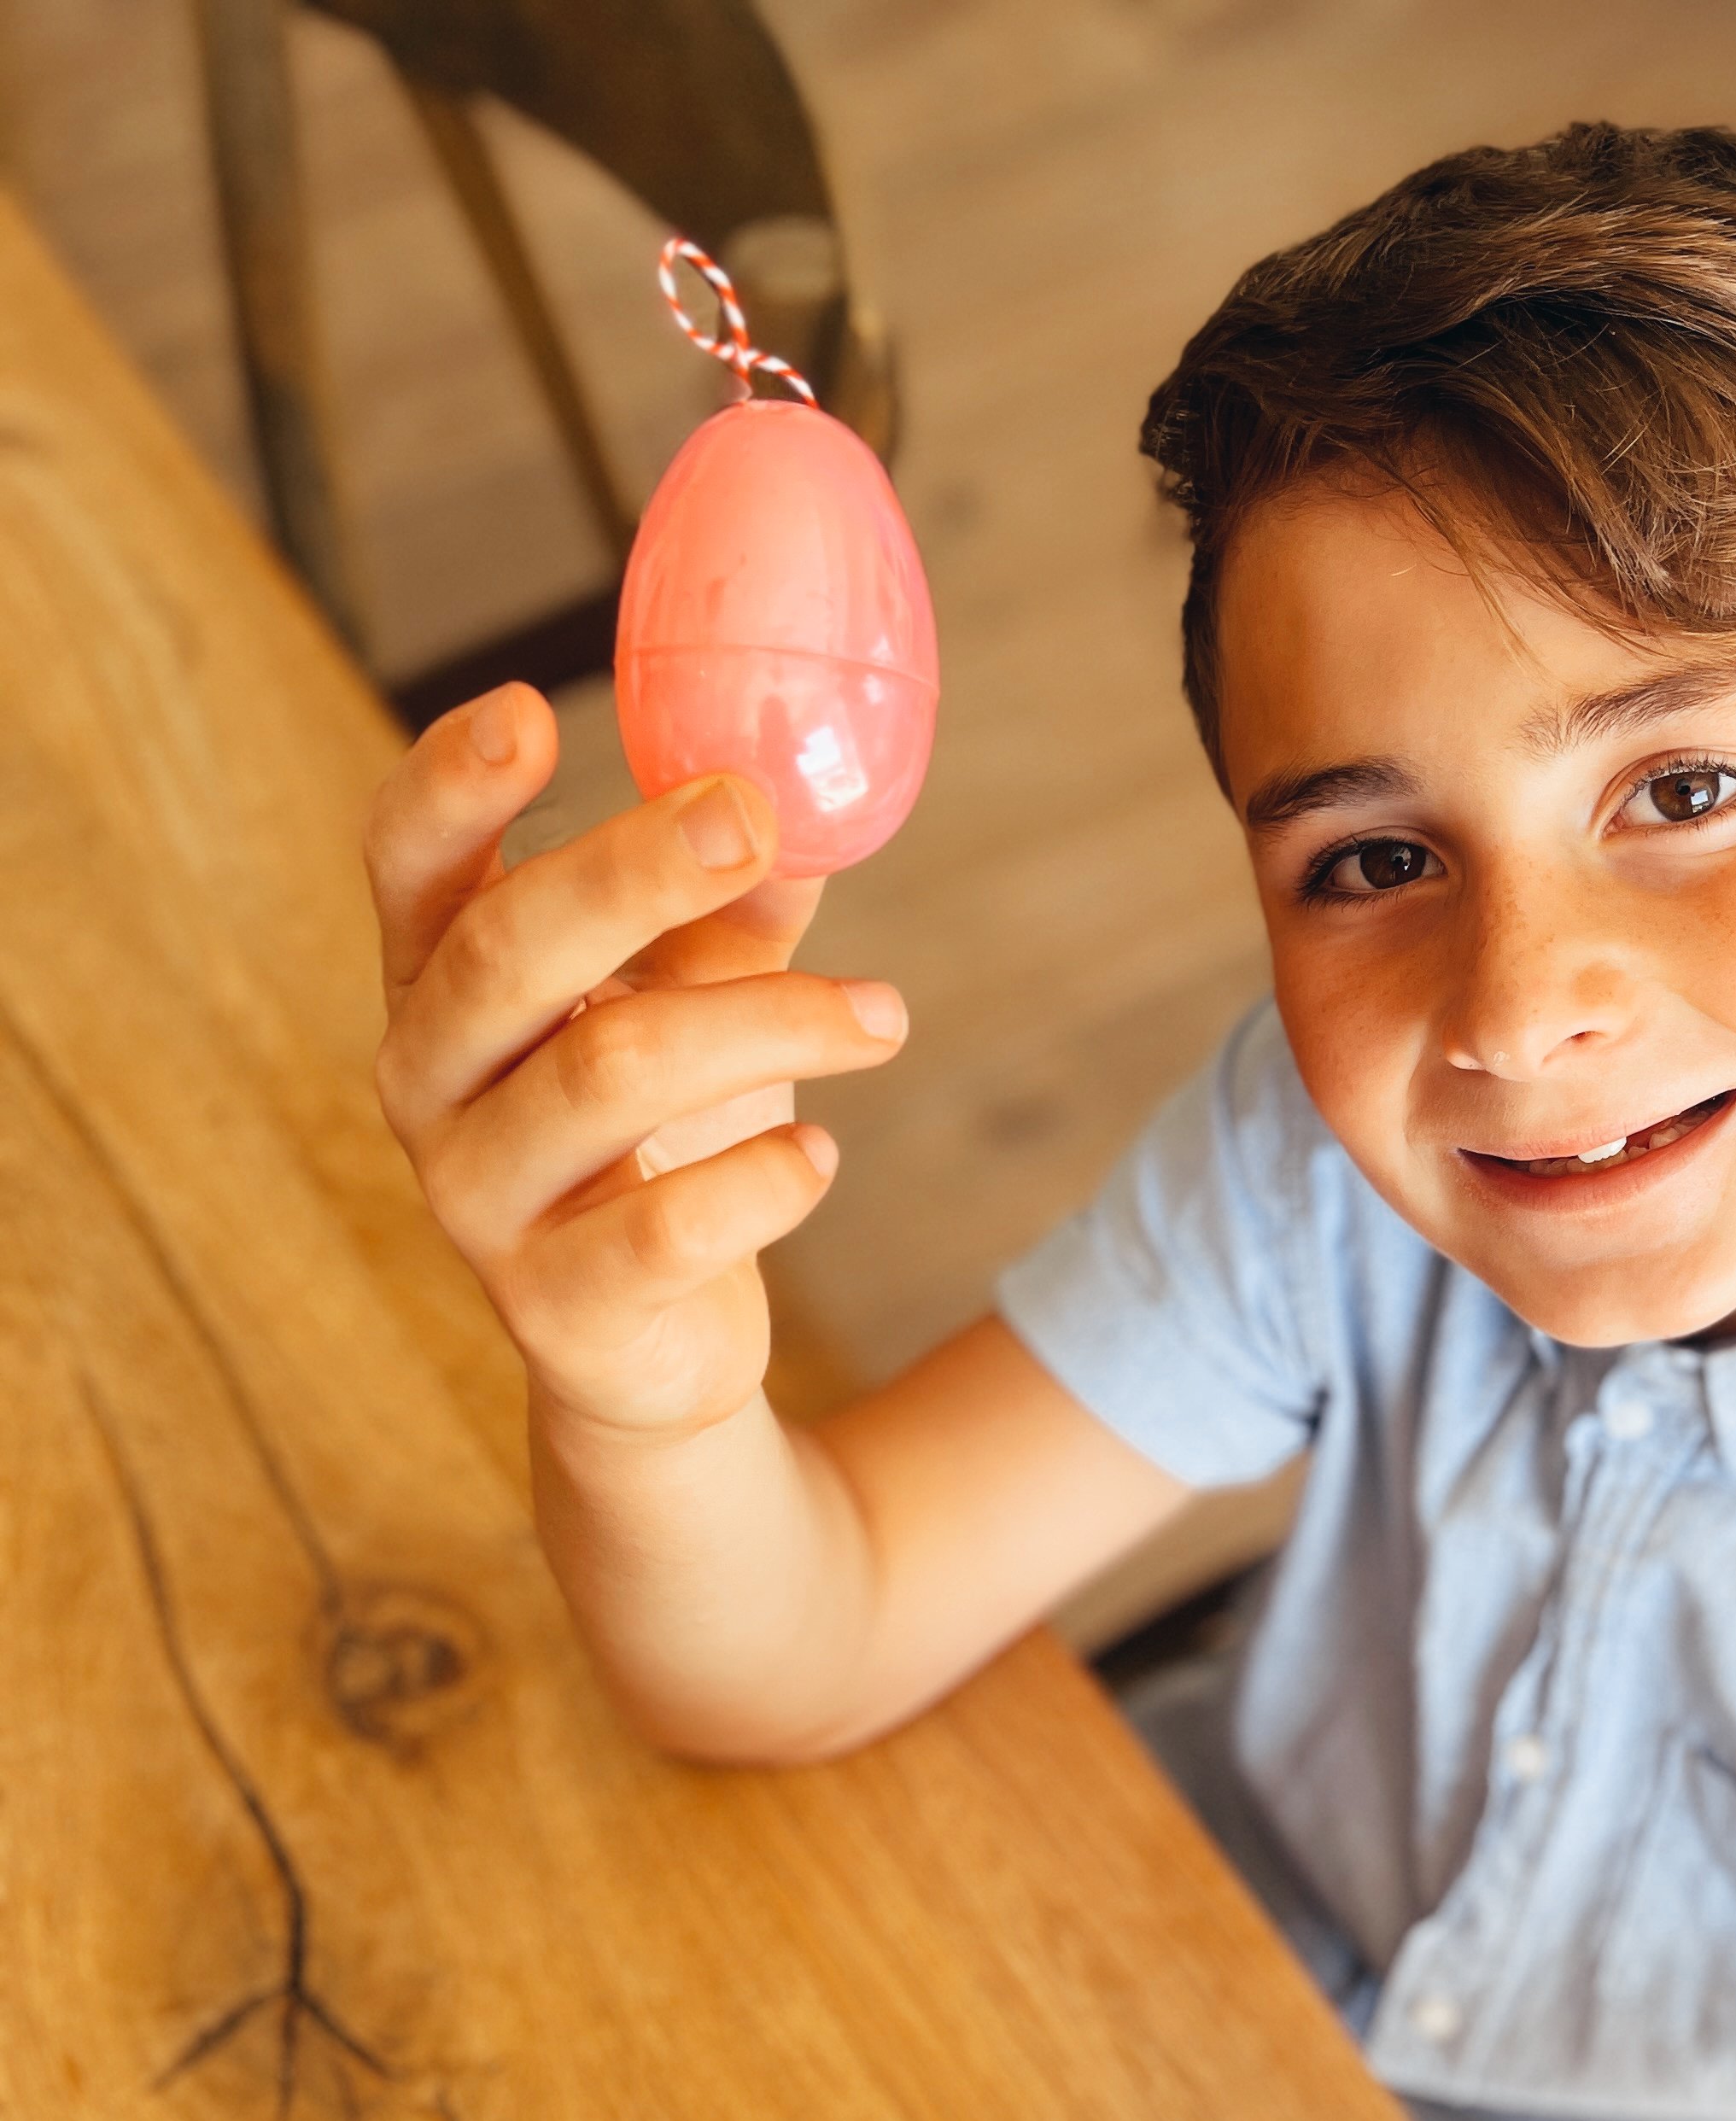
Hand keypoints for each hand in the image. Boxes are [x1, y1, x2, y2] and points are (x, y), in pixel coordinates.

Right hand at [365, 683, 908, 1443]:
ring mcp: (476, 1199)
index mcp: (441, 983)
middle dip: (635, 874)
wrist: (654, 1350)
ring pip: (607, 1074)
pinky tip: (821, 1155)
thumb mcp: (696, 1003)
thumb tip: (812, 795)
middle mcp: (428, 1082)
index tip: (531, 709)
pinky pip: (666, 1226)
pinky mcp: (552, 1308)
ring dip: (769, 1026)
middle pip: (508, 952)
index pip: (404, 864)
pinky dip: (765, 1178)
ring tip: (884, 1017)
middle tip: (753, 818)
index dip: (450, 785)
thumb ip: (736, 909)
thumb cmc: (664, 1139)